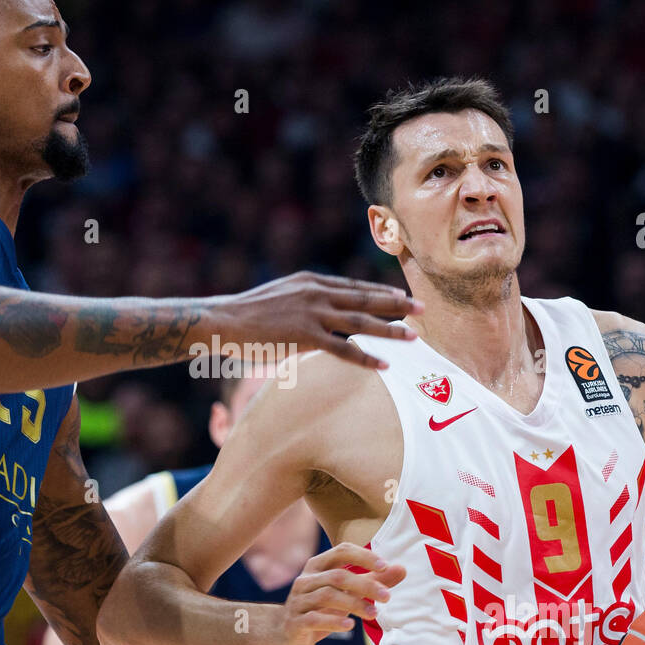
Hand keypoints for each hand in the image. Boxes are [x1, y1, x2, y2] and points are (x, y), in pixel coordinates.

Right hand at [210, 271, 421, 368]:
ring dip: (390, 329)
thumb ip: (303, 301)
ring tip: (413, 336)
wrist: (222, 320)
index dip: (380, 292)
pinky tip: (384, 363)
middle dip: (397, 304)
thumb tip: (319, 312)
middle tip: (422, 308)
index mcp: (311, 281)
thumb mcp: (280, 297)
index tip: (401, 297)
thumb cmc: (247, 314)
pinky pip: (344, 348)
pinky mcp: (305, 335)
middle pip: (365, 299)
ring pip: (361, 321)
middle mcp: (317, 293)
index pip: (353, 287)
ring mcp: (312, 313)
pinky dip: (366, 356)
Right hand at [271, 543, 404, 644]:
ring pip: (327, 596)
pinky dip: (334, 621)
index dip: (363, 556)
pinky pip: (314, 619)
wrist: (284, 635)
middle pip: (337, 576)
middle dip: (365, 585)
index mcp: (317, 566)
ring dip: (354, 604)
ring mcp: (298, 601)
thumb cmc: (320, 609)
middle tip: (387, 597)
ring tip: (374, 614)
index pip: (341, 551)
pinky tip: (350, 626)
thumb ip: (372, 581)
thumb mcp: (346, 593)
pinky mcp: (295, 623)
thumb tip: (402, 569)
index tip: (385, 566)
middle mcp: (305, 580)